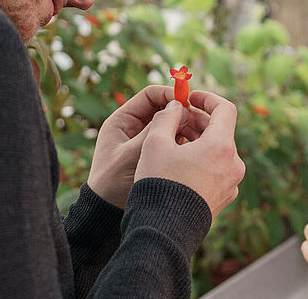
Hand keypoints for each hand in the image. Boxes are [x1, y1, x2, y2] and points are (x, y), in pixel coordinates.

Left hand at [87, 85, 207, 208]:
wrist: (107, 213)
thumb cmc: (112, 184)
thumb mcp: (132, 154)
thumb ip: (154, 131)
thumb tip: (180, 109)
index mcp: (124, 120)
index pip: (151, 95)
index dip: (170, 95)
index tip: (189, 103)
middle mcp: (136, 127)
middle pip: (165, 109)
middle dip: (183, 113)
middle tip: (200, 121)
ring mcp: (147, 141)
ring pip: (172, 125)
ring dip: (187, 128)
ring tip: (200, 138)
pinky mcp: (157, 156)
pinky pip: (174, 142)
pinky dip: (185, 143)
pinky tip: (195, 151)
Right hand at [134, 90, 244, 218]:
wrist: (164, 230)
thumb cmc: (159, 183)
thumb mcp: (155, 142)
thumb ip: (167, 116)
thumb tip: (177, 106)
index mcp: (222, 146)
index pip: (225, 109)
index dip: (207, 98)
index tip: (190, 97)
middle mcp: (233, 164)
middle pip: (221, 131)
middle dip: (199, 121)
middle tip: (176, 119)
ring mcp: (231, 184)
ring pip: (218, 152)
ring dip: (199, 141)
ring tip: (174, 142)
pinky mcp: (223, 198)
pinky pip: (216, 171)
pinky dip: (202, 161)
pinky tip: (180, 165)